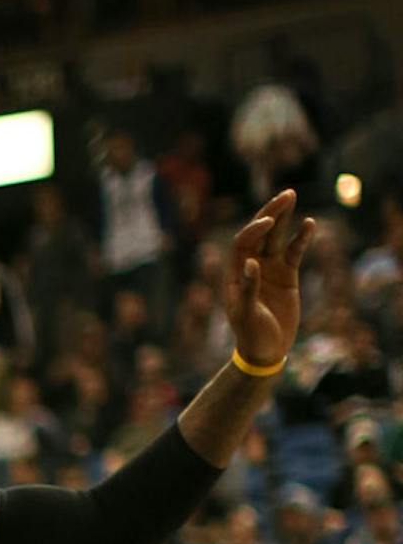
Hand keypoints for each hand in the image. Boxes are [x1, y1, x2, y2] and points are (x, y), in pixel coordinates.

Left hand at [224, 189, 314, 370]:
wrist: (265, 349)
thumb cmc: (250, 334)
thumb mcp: (246, 314)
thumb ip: (248, 289)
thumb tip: (251, 263)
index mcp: (234, 273)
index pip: (242, 243)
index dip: (254, 230)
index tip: (268, 222)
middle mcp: (250, 266)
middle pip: (260, 233)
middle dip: (270, 213)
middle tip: (285, 194)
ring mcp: (269, 268)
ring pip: (277, 238)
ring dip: (283, 218)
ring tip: (291, 196)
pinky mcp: (287, 275)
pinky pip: (294, 252)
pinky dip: (301, 239)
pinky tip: (309, 224)